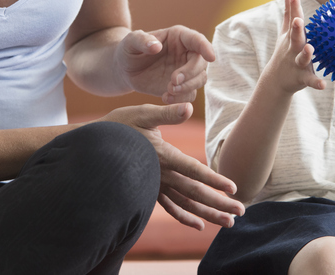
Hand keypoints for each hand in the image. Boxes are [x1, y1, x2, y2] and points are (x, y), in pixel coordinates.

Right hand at [102, 103, 244, 229]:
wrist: (92, 146)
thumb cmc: (119, 125)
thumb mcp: (142, 113)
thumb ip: (167, 113)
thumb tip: (188, 108)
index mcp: (163, 155)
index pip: (193, 170)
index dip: (213, 179)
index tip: (233, 188)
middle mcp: (161, 174)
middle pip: (194, 192)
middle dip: (219, 203)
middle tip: (242, 211)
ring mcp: (155, 185)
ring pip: (185, 204)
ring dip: (208, 214)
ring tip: (229, 223)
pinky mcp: (149, 190)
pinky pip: (170, 208)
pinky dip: (185, 217)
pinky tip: (200, 225)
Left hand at [114, 26, 214, 103]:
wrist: (126, 69)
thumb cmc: (129, 50)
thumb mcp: (130, 42)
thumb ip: (142, 40)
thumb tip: (156, 46)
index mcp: (179, 37)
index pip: (197, 40)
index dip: (206, 47)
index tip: (211, 57)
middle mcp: (187, 53)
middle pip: (201, 63)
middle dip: (190, 74)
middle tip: (172, 82)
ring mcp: (186, 71)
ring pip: (200, 80)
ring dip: (187, 88)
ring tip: (167, 91)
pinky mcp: (182, 87)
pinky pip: (190, 95)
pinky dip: (181, 99)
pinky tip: (165, 98)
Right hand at [266, 0, 324, 93]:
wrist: (276, 80)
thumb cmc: (285, 52)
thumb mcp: (285, 32)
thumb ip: (289, 12)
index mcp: (291, 37)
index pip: (292, 20)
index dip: (293, 8)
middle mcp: (293, 49)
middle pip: (295, 37)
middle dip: (296, 29)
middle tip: (298, 20)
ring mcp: (296, 63)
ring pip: (302, 58)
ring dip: (306, 54)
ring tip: (310, 48)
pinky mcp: (301, 78)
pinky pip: (310, 80)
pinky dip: (315, 83)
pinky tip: (323, 85)